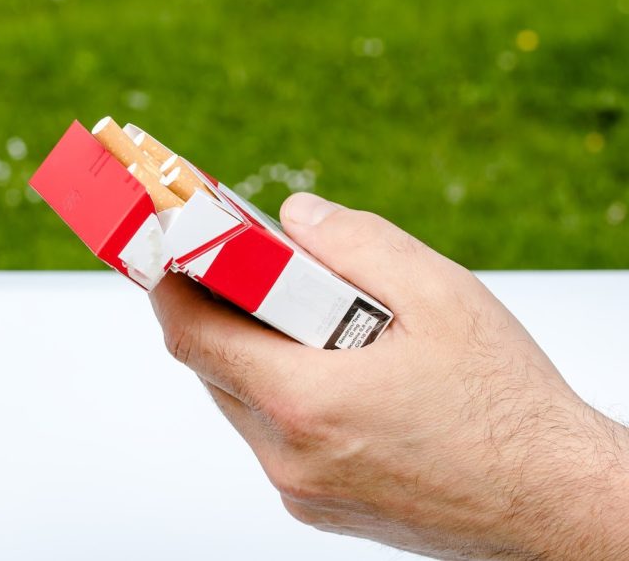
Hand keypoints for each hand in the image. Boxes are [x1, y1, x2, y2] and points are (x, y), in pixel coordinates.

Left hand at [150, 192, 628, 559]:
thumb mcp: (441, 296)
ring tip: (299, 313)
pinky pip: (270, 436)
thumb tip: (294, 218)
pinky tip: (328, 366)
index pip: (193, 335)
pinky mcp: (318, 506)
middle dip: (217, 309)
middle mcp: (289, 457)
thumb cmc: (507, 407)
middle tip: (241, 265)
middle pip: (211, 367)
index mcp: (306, 403)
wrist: (556, 503)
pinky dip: (278, 392)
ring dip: (250, 351)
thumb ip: (356, 244)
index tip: (167, 246)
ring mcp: (301, 490)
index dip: (170, 283)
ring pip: (239, 402)